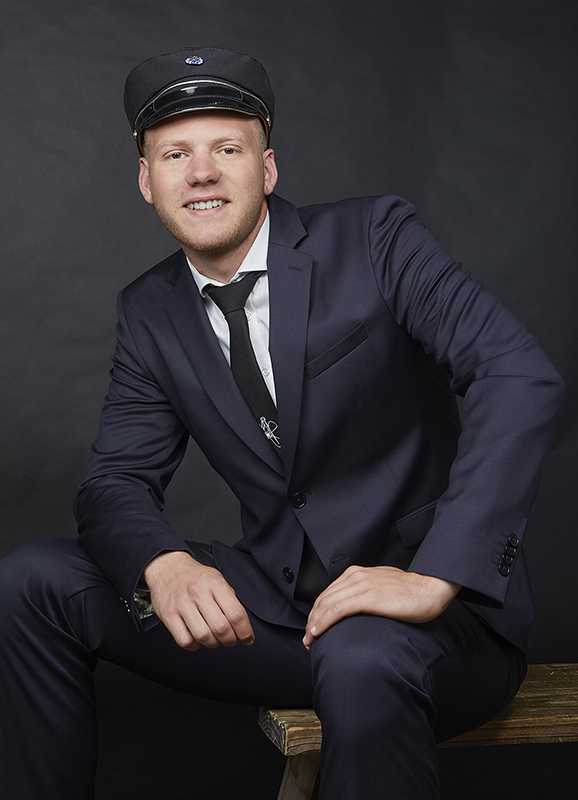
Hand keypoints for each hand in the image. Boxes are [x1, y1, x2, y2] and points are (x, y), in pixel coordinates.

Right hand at [143, 550, 254, 650]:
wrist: (167, 567)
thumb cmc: (195, 576)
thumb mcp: (217, 578)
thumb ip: (229, 597)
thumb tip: (241, 622)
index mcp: (215, 583)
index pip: (236, 613)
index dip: (245, 631)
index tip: (247, 638)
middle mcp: (198, 593)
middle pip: (221, 628)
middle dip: (230, 640)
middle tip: (231, 639)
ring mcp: (182, 604)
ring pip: (203, 636)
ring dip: (213, 643)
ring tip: (214, 639)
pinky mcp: (168, 615)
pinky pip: (185, 640)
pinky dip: (194, 645)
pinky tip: (197, 638)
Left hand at [302, 565, 459, 649]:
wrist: (430, 588)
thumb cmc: (410, 592)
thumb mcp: (380, 587)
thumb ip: (365, 593)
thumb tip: (354, 609)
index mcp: (356, 574)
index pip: (327, 594)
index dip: (316, 612)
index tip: (313, 629)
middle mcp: (355, 576)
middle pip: (323, 599)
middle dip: (311, 620)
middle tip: (308, 639)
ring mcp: (361, 585)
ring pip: (326, 604)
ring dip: (314, 624)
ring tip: (310, 640)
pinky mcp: (368, 596)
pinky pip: (337, 609)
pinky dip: (324, 621)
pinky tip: (318, 632)